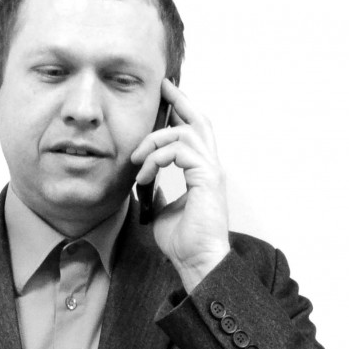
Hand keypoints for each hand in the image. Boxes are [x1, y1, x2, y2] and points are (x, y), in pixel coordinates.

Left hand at [130, 78, 230, 292]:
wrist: (197, 262)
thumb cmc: (184, 243)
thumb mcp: (164, 210)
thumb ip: (159, 191)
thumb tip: (147, 182)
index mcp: (202, 172)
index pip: (195, 132)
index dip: (182, 111)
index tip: (165, 97)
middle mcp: (210, 167)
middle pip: (200, 120)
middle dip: (181, 100)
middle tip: (164, 86)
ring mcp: (211, 171)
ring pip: (185, 132)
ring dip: (155, 140)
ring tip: (137, 159)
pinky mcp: (207, 178)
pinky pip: (180, 150)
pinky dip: (157, 157)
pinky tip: (144, 173)